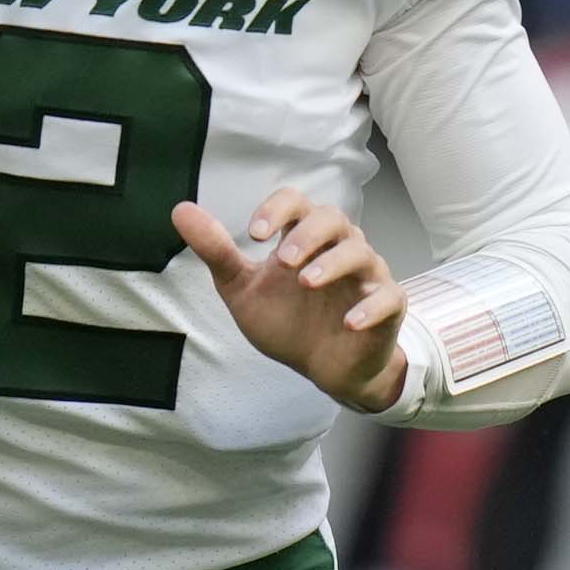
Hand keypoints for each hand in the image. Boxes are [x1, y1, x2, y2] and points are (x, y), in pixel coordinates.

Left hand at [177, 188, 410, 412]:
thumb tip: (181, 210)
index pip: (296, 202)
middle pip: (334, 218)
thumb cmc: (287, 320)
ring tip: (307, 282)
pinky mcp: (387, 307)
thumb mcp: (242, 288)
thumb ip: (216, 251)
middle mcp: (338, 249)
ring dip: (334, 264)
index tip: (254, 234)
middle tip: (283, 260)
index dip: (277, 210)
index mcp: (304, 238)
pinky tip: (348, 322)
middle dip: (308, 234)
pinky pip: (388, 298)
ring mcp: (366, 277)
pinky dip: (370, 307)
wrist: (322, 367)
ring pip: (362, 253)